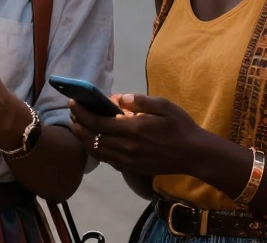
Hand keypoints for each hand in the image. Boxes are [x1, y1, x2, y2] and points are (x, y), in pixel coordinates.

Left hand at [68, 93, 209, 177]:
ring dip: (83, 139)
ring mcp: (128, 161)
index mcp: (132, 130)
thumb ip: (139, 101)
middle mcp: (126, 147)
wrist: (194, 154)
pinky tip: (94, 141)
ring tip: (78, 127)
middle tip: (72, 114)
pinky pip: (107, 160)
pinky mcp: (131, 168)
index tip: (73, 102)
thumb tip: (118, 98)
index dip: (82, 112)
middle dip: (78, 125)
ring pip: (96, 151)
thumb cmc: (180, 126)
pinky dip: (96, 150)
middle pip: (92, 138)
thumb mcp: (163, 105)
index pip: (97, 122)